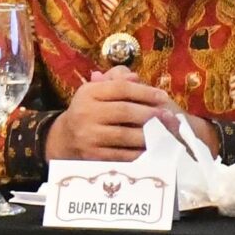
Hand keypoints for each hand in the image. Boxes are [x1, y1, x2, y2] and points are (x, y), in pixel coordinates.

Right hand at [42, 70, 211, 161]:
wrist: (65, 139)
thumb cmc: (89, 110)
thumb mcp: (97, 91)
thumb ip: (116, 81)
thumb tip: (135, 78)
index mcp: (88, 93)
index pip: (121, 88)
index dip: (145, 91)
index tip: (163, 96)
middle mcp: (85, 113)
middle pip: (124, 111)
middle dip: (150, 113)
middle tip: (169, 116)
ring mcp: (88, 136)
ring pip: (125, 135)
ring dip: (149, 134)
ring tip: (165, 133)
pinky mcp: (92, 157)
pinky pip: (121, 155)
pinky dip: (139, 152)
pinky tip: (152, 149)